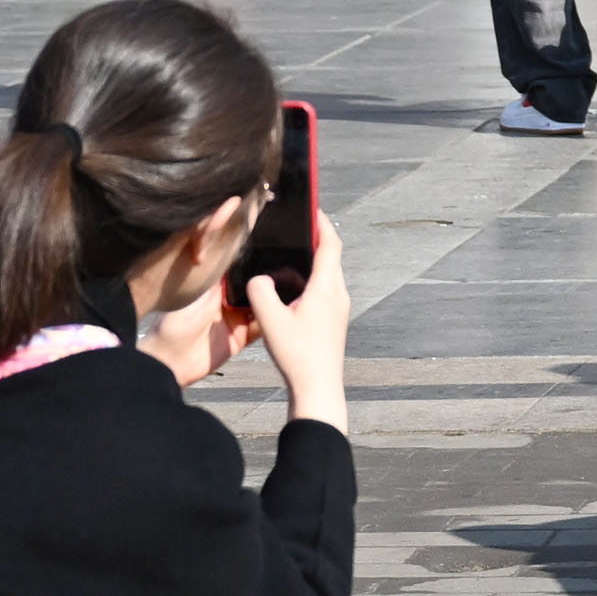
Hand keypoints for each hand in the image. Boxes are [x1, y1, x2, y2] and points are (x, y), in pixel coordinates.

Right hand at [243, 202, 352, 425]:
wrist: (318, 388)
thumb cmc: (298, 355)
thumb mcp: (270, 321)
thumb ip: (260, 293)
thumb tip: (258, 278)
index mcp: (326, 287)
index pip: (330, 243)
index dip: (322, 222)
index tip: (312, 207)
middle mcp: (338, 294)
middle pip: (331, 256)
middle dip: (316, 238)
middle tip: (297, 226)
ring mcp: (338, 308)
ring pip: (328, 274)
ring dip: (313, 260)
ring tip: (291, 253)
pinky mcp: (333, 321)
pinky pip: (325, 290)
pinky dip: (312, 279)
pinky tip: (292, 288)